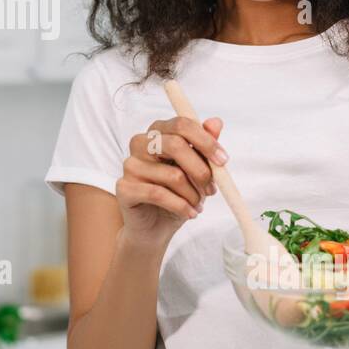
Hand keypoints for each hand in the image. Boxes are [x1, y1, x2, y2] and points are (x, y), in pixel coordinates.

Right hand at [115, 115, 226, 244]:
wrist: (155, 226)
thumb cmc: (177, 193)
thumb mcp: (196, 170)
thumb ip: (204, 146)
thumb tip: (216, 122)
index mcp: (158, 132)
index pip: (182, 124)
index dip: (206, 141)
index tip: (223, 161)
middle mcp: (140, 143)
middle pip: (176, 145)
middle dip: (201, 170)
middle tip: (212, 189)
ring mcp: (130, 165)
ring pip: (173, 175)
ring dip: (193, 195)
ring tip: (197, 205)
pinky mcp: (124, 188)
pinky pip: (159, 194)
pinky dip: (181, 206)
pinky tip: (190, 213)